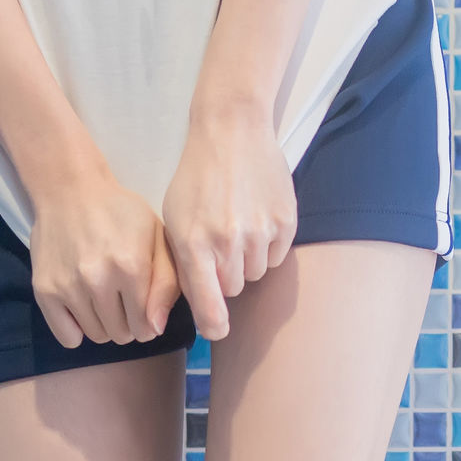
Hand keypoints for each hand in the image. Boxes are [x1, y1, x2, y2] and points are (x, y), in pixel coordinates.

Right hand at [27, 164, 180, 348]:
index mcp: (131, 267)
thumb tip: (154, 329)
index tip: (142, 307)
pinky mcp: (45, 290)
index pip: (146, 328)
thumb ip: (167, 283)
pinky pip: (67, 336)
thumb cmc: (121, 213)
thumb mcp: (157, 237)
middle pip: (122, 335)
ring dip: (104, 324)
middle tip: (121, 299)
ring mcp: (68, 286)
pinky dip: (76, 330)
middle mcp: (98, 280)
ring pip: (96, 336)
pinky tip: (81, 308)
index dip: (148, 321)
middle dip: (127, 323)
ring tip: (102, 298)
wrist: (70, 189)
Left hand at [161, 99, 296, 339]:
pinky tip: (256, 216)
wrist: (232, 130)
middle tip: (220, 242)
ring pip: (256, 273)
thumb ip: (183, 264)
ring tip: (238, 224)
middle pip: (233, 288)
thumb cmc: (197, 177)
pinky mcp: (285, 223)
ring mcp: (260, 233)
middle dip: (226, 274)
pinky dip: (267, 244)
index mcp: (194, 243)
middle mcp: (228, 242)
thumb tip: (188, 308)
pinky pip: (276, 255)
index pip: (209, 306)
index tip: (217, 331)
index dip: (214, 325)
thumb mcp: (175, 218)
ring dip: (247, 259)